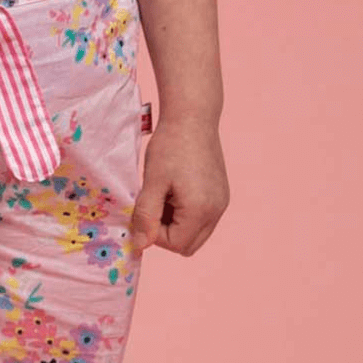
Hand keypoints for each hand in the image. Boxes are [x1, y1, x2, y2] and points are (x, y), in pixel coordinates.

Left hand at [130, 115, 229, 256]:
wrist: (192, 116)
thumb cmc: (169, 146)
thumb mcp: (152, 183)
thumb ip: (146, 217)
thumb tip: (139, 246)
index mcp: (201, 209)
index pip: (175, 245)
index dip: (155, 234)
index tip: (146, 210)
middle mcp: (217, 210)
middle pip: (188, 246)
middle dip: (167, 234)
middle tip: (155, 206)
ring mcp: (222, 203)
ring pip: (195, 235)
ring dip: (176, 225)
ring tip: (166, 197)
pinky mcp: (221, 195)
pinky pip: (202, 220)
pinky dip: (186, 216)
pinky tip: (176, 192)